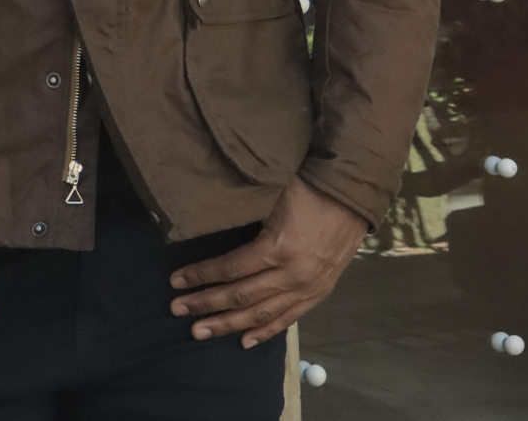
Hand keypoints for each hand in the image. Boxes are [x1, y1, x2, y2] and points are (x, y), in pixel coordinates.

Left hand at [168, 176, 366, 348]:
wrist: (352, 195)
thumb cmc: (308, 186)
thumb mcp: (273, 193)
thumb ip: (245, 210)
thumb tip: (207, 215)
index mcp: (277, 247)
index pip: (230, 269)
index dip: (200, 275)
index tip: (175, 280)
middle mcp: (291, 275)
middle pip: (240, 296)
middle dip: (205, 303)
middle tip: (177, 309)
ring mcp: (306, 288)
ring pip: (260, 314)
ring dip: (227, 324)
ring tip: (200, 331)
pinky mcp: (319, 293)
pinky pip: (288, 319)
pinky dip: (265, 331)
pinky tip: (244, 341)